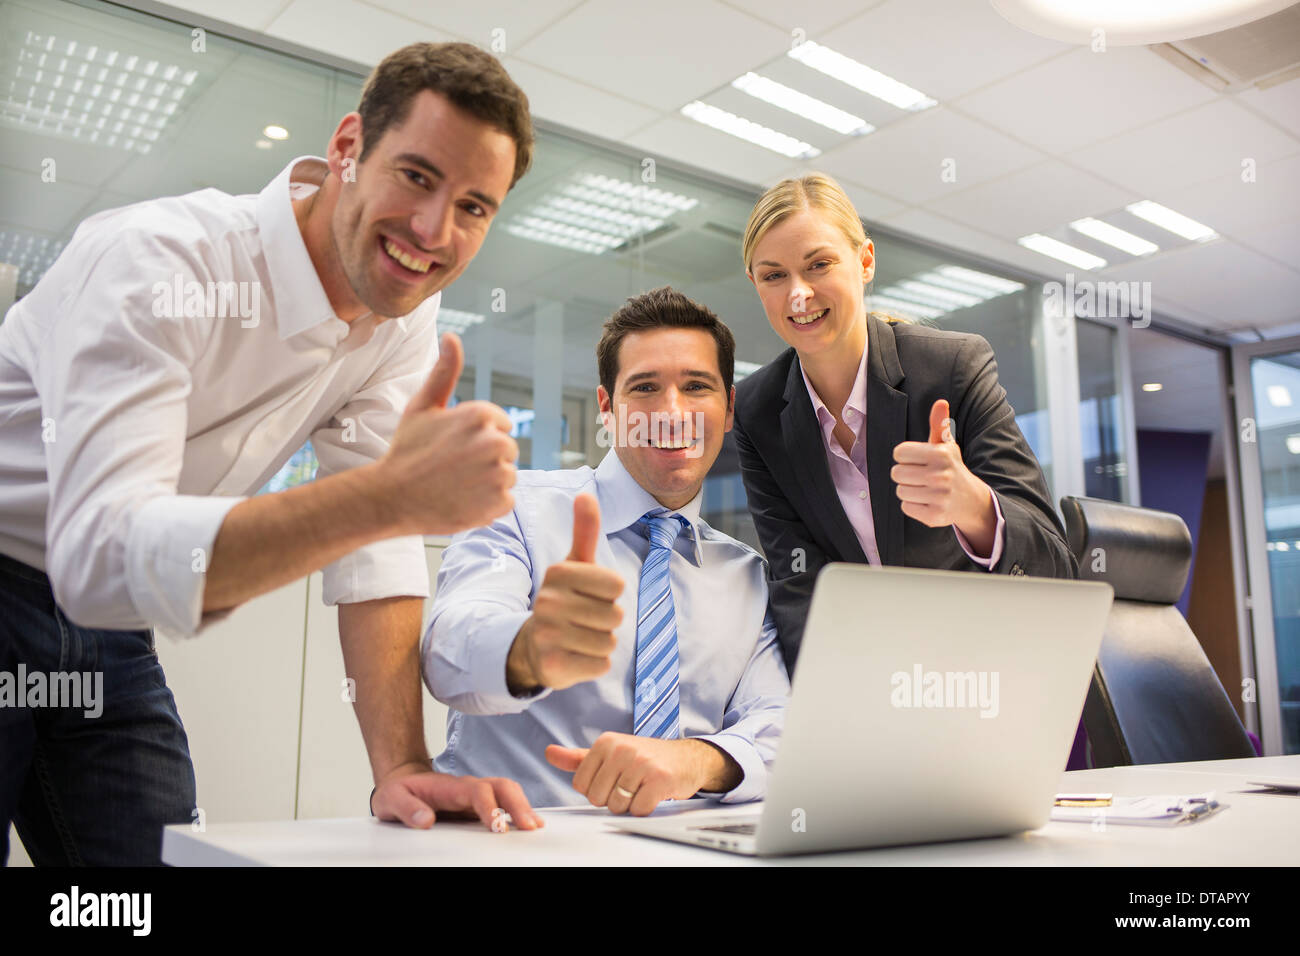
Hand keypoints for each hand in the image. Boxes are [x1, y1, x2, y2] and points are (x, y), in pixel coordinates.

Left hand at [370, 761, 543, 831]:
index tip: (498, 827)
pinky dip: (520, 811)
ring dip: (523, 807)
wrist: (402, 782)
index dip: (491, 807)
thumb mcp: (391, 799)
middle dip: (518, 804)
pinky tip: (529, 824)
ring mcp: (476, 796)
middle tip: (529, 826)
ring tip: (535, 827)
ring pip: (508, 793)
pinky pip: (505, 803)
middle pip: (502, 787)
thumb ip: (407, 809)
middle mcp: (469, 788)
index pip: (478, 791)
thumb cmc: (399, 791)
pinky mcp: (479, 806)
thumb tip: (427, 820)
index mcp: (451, 787)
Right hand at [375, 332, 518, 534]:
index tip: (453, 447)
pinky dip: (488, 505)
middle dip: (486, 459)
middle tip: (454, 468)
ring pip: (507, 476)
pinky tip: (463, 501)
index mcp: (480, 415)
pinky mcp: (499, 502)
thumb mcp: (422, 406)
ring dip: (488, 482)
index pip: (501, 425)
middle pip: (507, 450)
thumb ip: (444, 372)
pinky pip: (505, 501)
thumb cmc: (406, 450)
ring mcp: (498, 474)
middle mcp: (494, 442)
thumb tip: (452, 337)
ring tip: (456, 485)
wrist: (391, 498)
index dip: (477, 437)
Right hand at [505, 494, 623, 692]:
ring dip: (602, 642)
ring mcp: (548, 635)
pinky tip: (576, 655)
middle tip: (584, 620)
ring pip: (609, 641)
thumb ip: (584, 531)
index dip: (610, 594)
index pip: (616, 585)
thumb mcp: (574, 565)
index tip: (589, 595)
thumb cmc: (564, 599)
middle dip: (607, 620)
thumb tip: (585, 495)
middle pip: (615, 615)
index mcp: (558, 573)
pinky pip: (601, 665)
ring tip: (580, 637)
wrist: (534, 645)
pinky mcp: (553, 665)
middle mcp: (548, 602)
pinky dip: (595, 663)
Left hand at [545, 734, 717, 815]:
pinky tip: (653, 793)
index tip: (614, 779)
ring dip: (630, 804)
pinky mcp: (659, 779)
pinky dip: (645, 808)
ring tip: (642, 787)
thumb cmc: (645, 757)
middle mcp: (622, 748)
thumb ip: (577, 758)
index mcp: (605, 742)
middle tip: (630, 785)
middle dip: (613, 799)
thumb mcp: (609, 753)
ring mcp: (641, 763)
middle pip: (597, 798)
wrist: (686, 758)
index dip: (597, 790)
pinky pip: (638, 809)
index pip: (581, 785)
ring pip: (617, 805)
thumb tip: (549, 753)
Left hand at [890, 399, 995, 547]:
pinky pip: (906, 507)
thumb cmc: (950, 468)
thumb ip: (939, 424)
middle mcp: (941, 475)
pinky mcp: (934, 516)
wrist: (970, 500)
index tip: (917, 460)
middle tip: (920, 476)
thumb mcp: (946, 446)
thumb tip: (941, 402)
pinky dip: (913, 505)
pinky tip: (927, 501)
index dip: (904, 456)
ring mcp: (938, 497)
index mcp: (940, 454)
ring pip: (900, 491)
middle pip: (896, 473)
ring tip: (924, 488)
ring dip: (908, 490)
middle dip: (905, 474)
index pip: (899, 453)